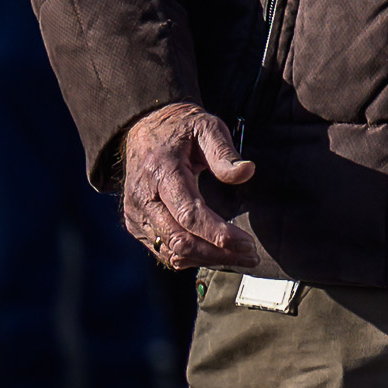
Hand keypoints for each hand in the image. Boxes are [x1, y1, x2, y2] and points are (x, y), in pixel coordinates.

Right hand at [118, 101, 255, 269]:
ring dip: (208, 260)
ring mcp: (136, 214)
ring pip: (172, 252)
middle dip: (218, 253)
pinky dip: (192, 258)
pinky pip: (163, 252)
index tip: (247, 243)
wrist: (145, 129)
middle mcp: (143, 198)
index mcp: (161, 172)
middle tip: (251, 256)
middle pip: (180, 240)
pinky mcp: (136, 224)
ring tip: (240, 257)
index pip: (189, 214)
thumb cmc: (182, 129)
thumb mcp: (207, 128)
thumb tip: (247, 172)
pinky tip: (216, 254)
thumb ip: (224, 152)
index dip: (218, 233)